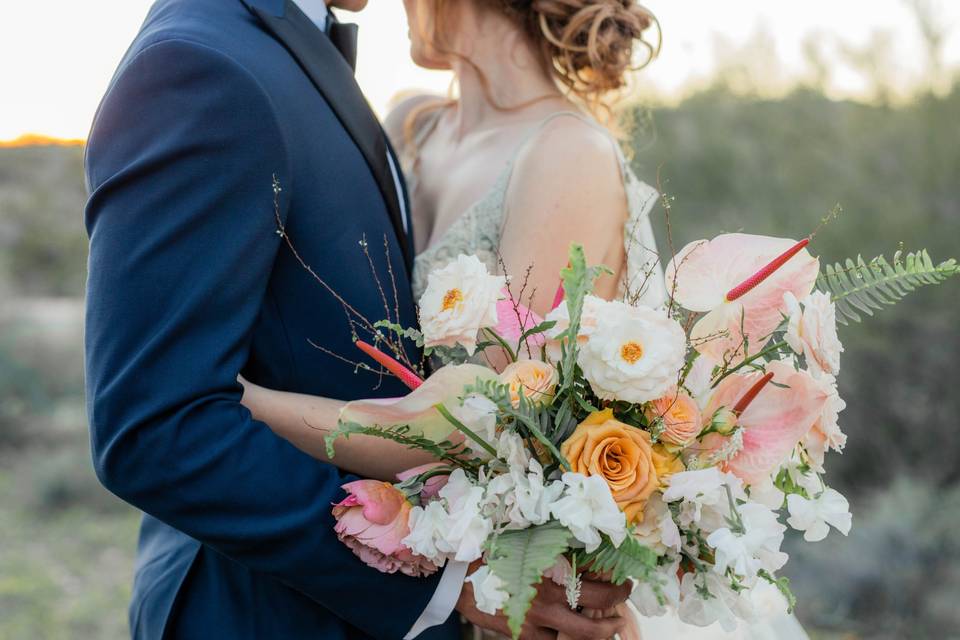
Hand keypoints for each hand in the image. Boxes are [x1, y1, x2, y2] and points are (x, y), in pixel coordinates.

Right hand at [456, 567, 629, 639]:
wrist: (458, 579)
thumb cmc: (491, 557)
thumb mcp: (523, 547)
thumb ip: (551, 553)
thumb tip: (583, 557)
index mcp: (551, 564)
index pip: (595, 572)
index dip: (614, 579)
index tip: (624, 579)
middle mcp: (549, 590)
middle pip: (598, 600)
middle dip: (617, 603)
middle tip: (623, 602)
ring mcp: (539, 615)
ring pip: (583, 631)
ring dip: (602, 630)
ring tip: (611, 627)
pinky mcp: (525, 633)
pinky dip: (564, 638)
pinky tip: (570, 634)